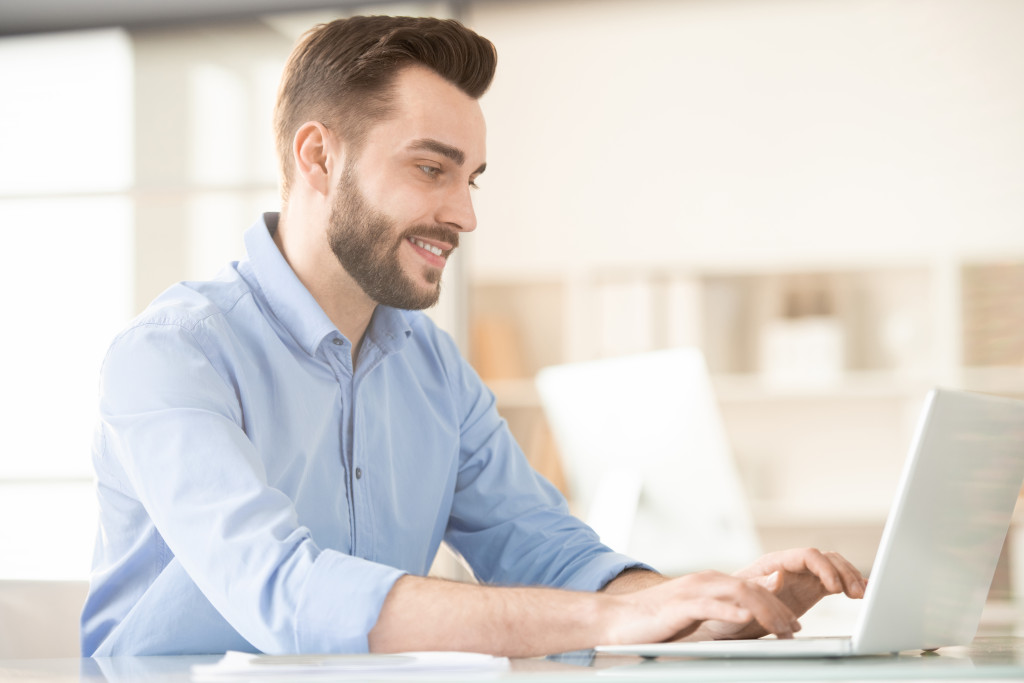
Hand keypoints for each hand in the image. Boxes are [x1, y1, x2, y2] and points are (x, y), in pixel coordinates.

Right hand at [602, 570, 803, 645]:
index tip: (793, 625)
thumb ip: (718, 613)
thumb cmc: (655, 622)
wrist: (618, 620)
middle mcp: (705, 581)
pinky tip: (746, 619)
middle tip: (794, 631)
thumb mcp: (695, 615)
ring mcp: (693, 591)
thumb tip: (744, 623)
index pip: (752, 589)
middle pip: (752, 588)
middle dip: (778, 610)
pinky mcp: (679, 606)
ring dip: (765, 611)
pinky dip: (731, 612)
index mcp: (710, 583)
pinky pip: (710, 606)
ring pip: (738, 593)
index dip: (777, 605)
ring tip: (781, 629)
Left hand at [692, 548, 866, 640]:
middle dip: (844, 572)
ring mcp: (802, 577)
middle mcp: (791, 566)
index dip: (825, 568)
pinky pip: (834, 582)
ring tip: (863, 595)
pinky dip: (850, 585)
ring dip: (850, 578)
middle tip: (857, 593)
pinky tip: (864, 592)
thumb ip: (760, 585)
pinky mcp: (809, 590)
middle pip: (825, 558)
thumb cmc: (728, 605)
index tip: (835, 588)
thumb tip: (779, 575)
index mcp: (775, 562)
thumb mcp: (739, 597)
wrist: (725, 620)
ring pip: (833, 568)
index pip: (807, 555)